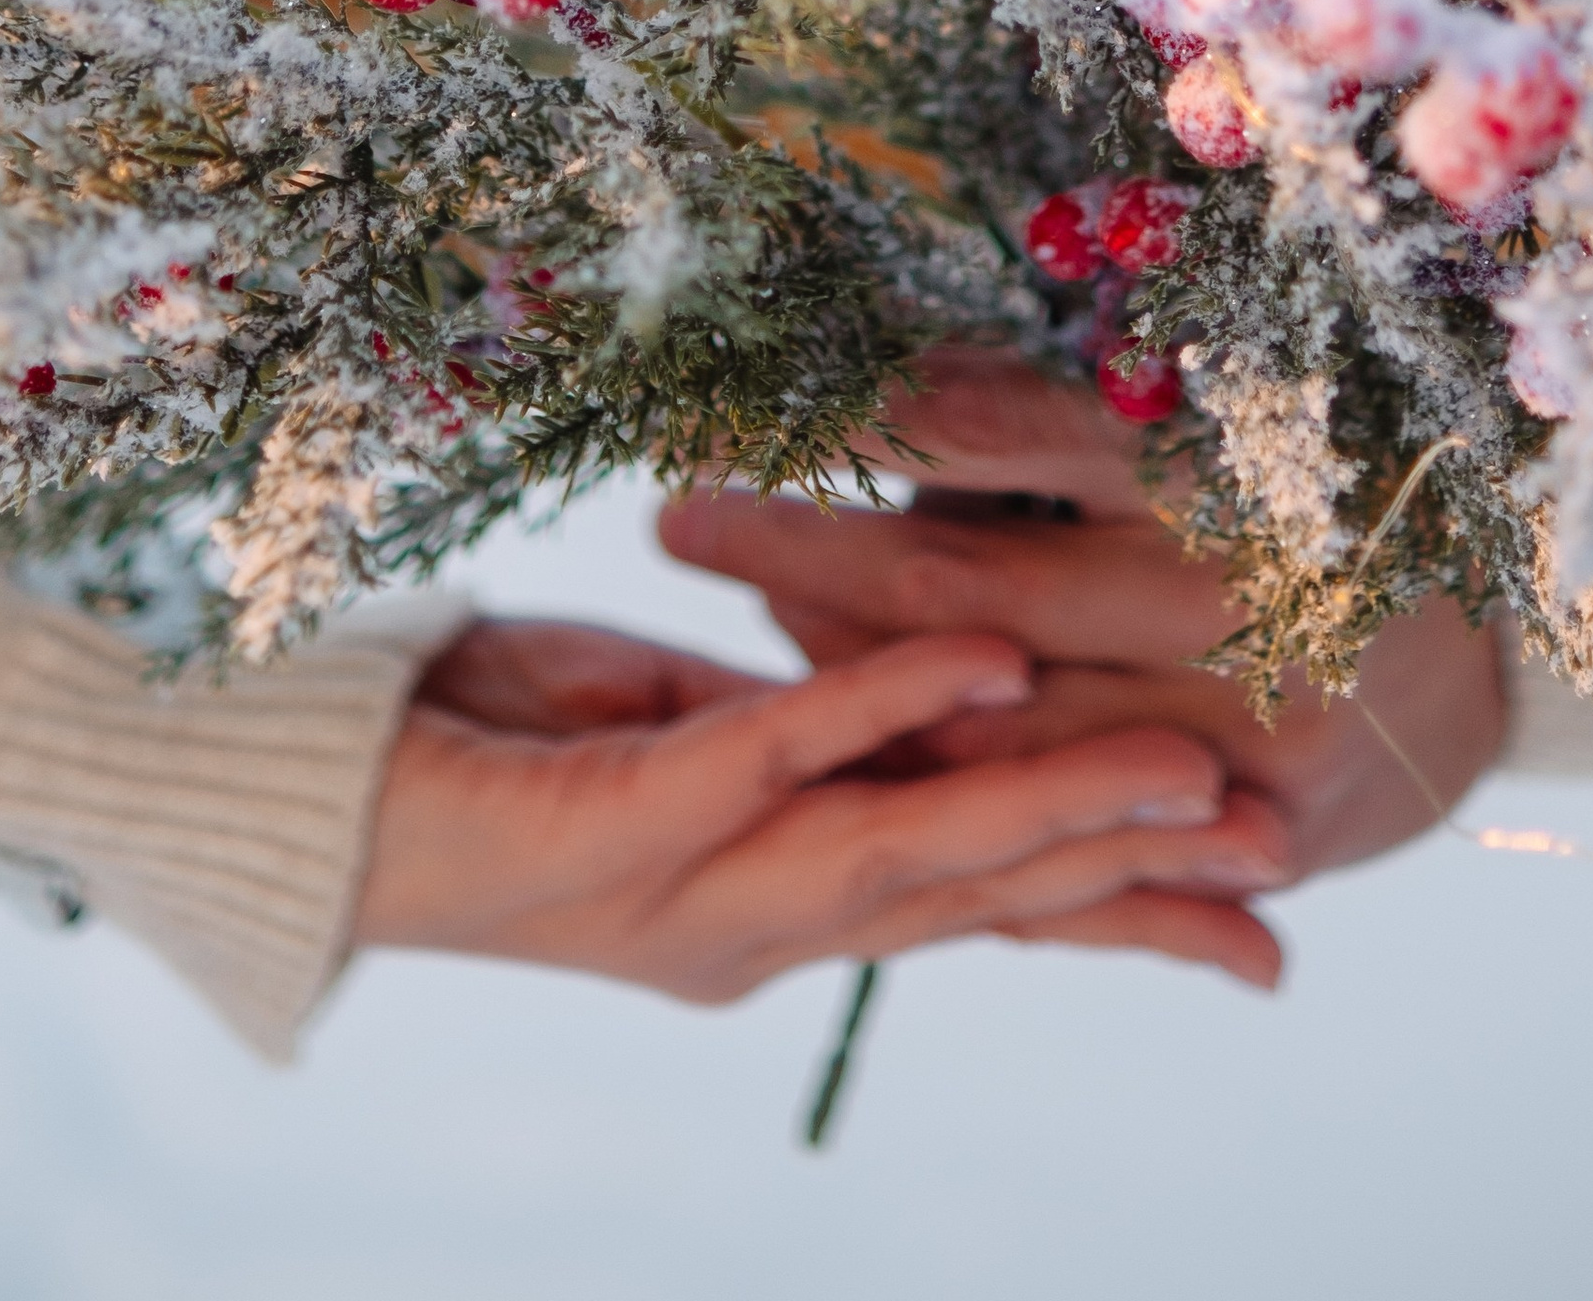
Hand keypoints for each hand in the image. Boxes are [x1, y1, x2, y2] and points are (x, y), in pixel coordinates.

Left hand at [353, 612, 1286, 999]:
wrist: (310, 800)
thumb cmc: (503, 742)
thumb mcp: (694, 727)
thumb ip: (815, 730)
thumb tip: (950, 690)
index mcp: (779, 912)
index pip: (984, 915)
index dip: (1127, 910)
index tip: (1270, 908)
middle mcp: (752, 933)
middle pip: (978, 903)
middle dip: (1134, 878)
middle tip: (1282, 856)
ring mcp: (690, 890)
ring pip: (907, 848)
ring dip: (1052, 799)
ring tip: (1183, 767)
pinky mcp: (623, 817)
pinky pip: (774, 747)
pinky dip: (884, 698)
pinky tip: (984, 658)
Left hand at [658, 349, 1507, 908]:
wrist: (1500, 635)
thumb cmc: (1313, 474)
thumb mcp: (1197, 395)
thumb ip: (1045, 411)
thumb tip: (868, 385)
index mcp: (1225, 451)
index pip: (999, 430)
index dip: (863, 416)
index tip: (748, 395)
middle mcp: (1241, 591)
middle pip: (968, 584)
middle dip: (806, 548)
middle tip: (679, 510)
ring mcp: (1254, 729)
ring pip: (992, 719)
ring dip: (846, 666)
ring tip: (741, 599)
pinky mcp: (1267, 830)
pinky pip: (1064, 816)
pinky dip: (948, 770)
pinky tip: (850, 729)